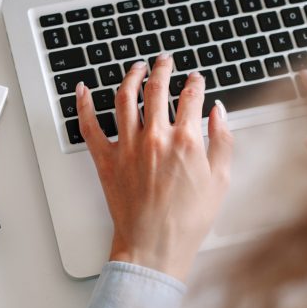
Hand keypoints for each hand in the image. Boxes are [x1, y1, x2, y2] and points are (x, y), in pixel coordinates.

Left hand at [76, 54, 233, 281]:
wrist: (154, 246)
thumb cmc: (187, 221)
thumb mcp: (220, 181)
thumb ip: (223, 141)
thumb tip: (219, 112)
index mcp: (185, 141)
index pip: (190, 97)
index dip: (195, 82)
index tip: (196, 79)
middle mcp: (155, 138)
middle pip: (157, 89)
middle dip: (162, 69)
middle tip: (164, 60)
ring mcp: (128, 147)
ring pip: (125, 98)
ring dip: (131, 76)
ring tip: (136, 67)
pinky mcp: (106, 160)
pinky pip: (89, 126)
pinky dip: (84, 105)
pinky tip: (83, 90)